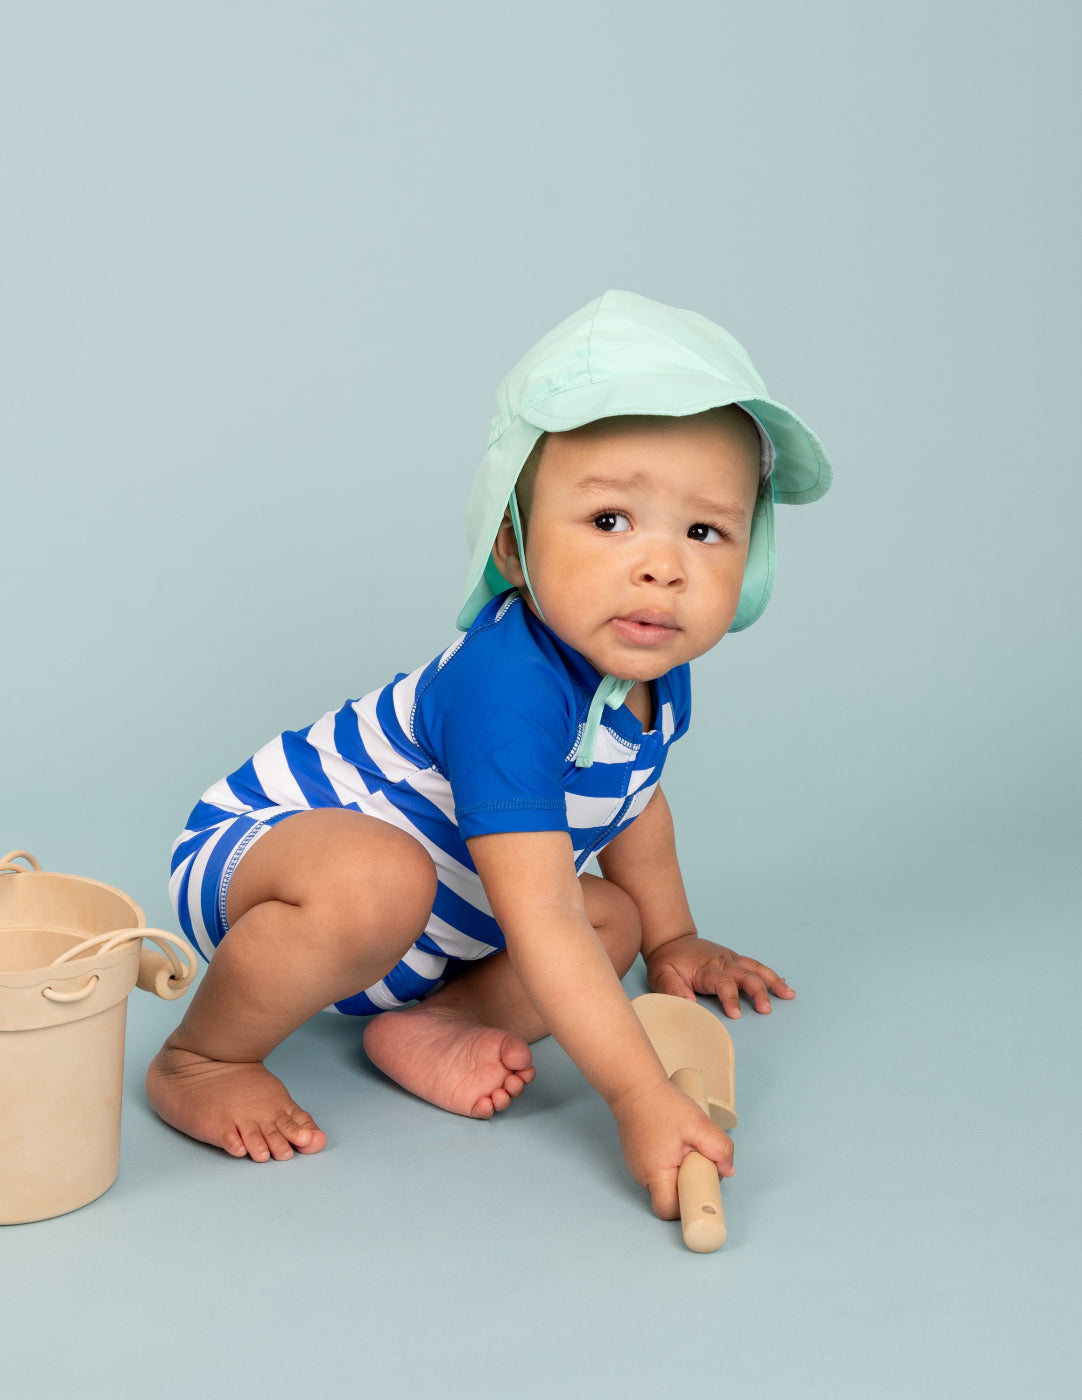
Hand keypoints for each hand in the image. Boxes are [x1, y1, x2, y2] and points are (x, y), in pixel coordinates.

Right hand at [612, 1079, 734, 1218]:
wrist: (634, 1086)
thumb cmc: (661, 1104)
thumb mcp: (698, 1123)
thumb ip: (719, 1148)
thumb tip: (728, 1170)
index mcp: (655, 1174)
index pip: (670, 1210)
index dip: (689, 1205)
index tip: (703, 1191)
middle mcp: (642, 1177)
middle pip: (671, 1197)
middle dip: (690, 1185)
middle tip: (699, 1160)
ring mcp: (638, 1168)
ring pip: (667, 1184)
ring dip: (682, 1173)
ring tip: (687, 1147)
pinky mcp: (639, 1158)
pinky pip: (660, 1171)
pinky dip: (672, 1163)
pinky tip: (677, 1143)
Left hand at [646, 934, 794, 1016]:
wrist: (671, 940)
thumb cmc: (667, 961)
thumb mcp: (661, 975)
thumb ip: (673, 989)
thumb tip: (689, 1003)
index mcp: (706, 967)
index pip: (723, 982)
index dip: (730, 998)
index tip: (736, 1015)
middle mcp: (722, 961)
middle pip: (746, 975)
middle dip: (758, 992)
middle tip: (766, 1010)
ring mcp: (730, 958)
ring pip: (756, 968)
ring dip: (773, 981)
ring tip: (788, 994)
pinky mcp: (734, 959)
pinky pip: (756, 966)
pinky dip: (771, 975)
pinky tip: (783, 985)